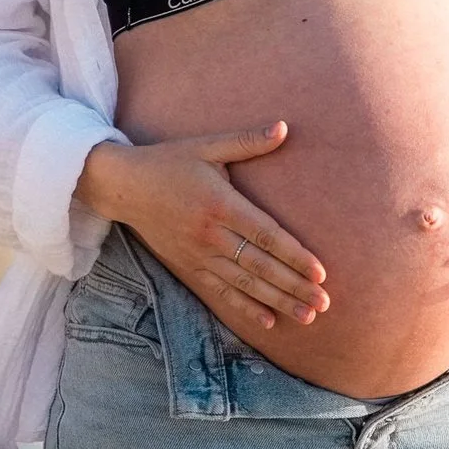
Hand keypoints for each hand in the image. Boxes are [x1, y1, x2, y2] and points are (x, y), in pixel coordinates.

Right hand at [74, 124, 327, 336]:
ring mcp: (199, 255)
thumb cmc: (170, 161)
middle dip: (294, 286)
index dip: (295, 256)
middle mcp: (212, 235)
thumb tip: (284, 127)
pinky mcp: (188, 267)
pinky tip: (268, 321)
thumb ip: (247, 141)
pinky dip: (245, 308)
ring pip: (245, 284)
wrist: (124, 187)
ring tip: (307, 315)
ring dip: (277, 301)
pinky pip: (221, 292)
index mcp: (221, 205)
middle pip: (260, 266)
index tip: (321, 272)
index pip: (266, 236)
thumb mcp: (207, 145)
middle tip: (324, 303)